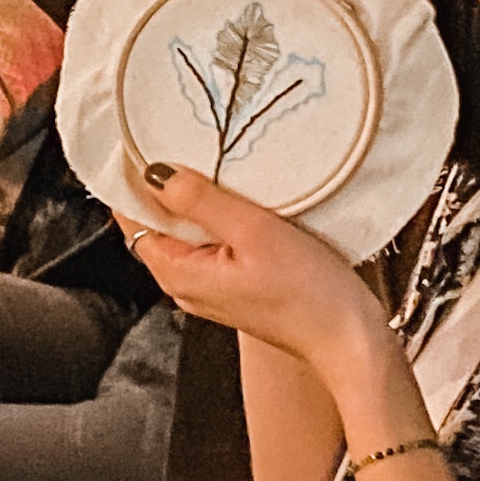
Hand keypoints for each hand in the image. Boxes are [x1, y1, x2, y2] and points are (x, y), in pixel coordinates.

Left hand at [123, 163, 387, 383]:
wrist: (350, 340)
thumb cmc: (308, 293)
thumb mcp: (252, 232)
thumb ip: (199, 201)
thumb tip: (155, 172)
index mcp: (176, 272)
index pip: (130, 218)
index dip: (130, 180)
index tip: (139, 142)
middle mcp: (184, 283)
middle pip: (155, 223)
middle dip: (162, 185)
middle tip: (178, 140)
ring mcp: (209, 286)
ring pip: (186, 232)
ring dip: (193, 200)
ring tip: (209, 161)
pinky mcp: (234, 285)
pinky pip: (212, 243)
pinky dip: (217, 218)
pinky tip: (236, 198)